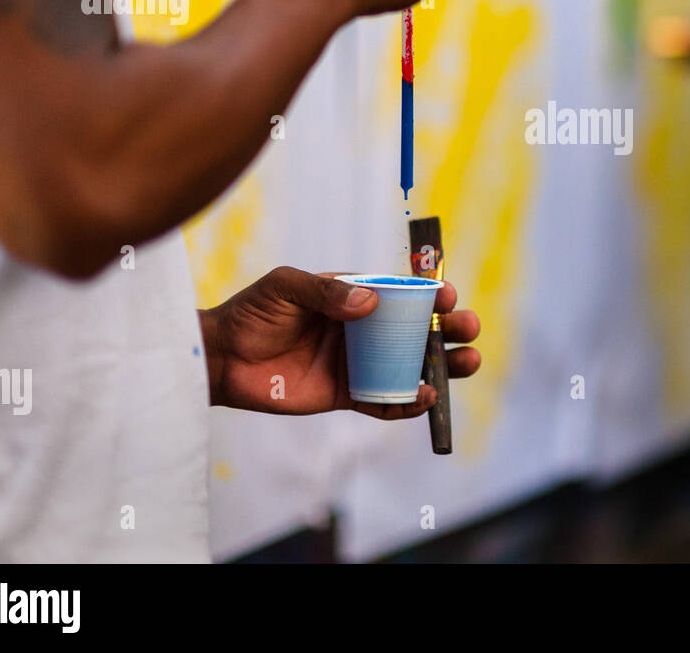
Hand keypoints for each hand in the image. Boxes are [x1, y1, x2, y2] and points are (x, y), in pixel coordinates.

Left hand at [202, 266, 481, 418]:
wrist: (221, 359)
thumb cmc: (253, 313)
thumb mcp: (287, 287)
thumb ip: (328, 291)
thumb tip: (370, 302)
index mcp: (354, 297)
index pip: (402, 294)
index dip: (430, 295)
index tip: (448, 295)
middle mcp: (363, 330)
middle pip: (417, 330)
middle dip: (448, 330)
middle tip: (468, 329)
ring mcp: (358, 363)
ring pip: (411, 366)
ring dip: (442, 367)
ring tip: (466, 363)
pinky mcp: (347, 394)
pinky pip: (386, 400)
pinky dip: (409, 403)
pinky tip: (426, 397)